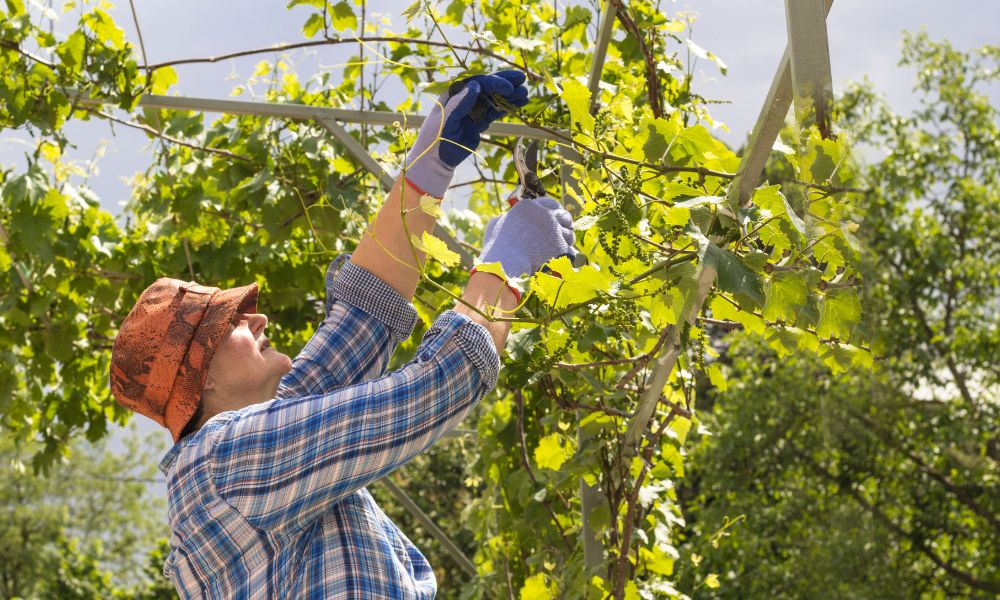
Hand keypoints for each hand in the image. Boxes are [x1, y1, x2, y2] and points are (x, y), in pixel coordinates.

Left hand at [404, 70, 528, 197]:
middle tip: (522, 79)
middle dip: (505, 82)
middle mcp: (464, 97)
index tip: (508, 87)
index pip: (477, 82)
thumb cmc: (435, 138)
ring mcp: (473, 109)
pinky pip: (495, 111)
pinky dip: (506, 108)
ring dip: (509, 95)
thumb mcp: (446, 120)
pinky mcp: (479, 121)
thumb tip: (476, 85)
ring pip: (493, 98)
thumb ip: (460, 103)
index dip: (494, 82)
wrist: (436, 159)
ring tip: (525, 93)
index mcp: (454, 93)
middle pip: (487, 86)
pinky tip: (519, 104)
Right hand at [478, 196, 575, 278]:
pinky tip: (562, 256)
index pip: (550, 204)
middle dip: (565, 223)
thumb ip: (504, 219)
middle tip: (563, 230)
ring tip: (562, 245)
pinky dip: (566, 253)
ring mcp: (554, 229)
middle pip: (563, 216)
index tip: (555, 218)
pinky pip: (569, 248)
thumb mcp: (495, 226)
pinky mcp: (560, 245)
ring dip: (566, 239)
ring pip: (568, 233)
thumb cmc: (496, 247)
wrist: (506, 262)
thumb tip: (503, 220)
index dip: (554, 211)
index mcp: (529, 207)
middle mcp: (544, 214)